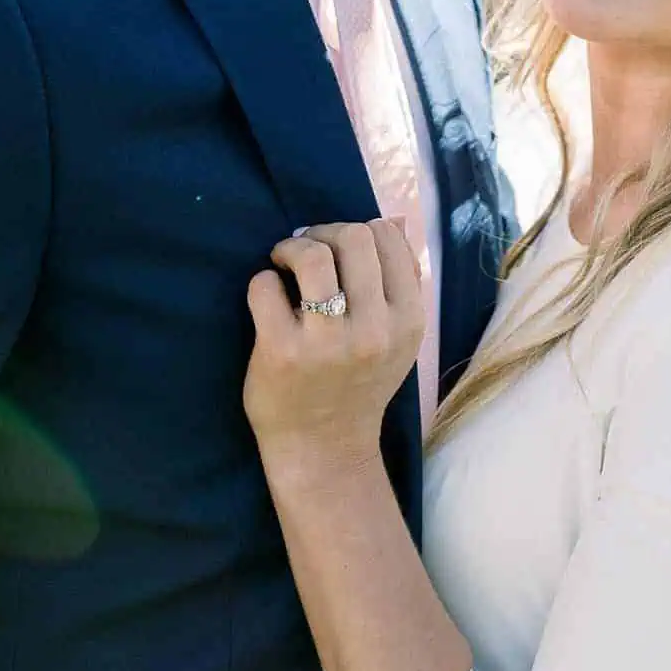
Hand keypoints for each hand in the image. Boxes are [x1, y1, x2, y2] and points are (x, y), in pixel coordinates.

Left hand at [244, 220, 423, 475]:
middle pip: (353, 237)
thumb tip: (399, 220)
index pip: (388, 236)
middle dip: (324, 234)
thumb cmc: (358, 384)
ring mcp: (327, 343)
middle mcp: (373, 330)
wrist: (323, 449)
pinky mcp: (282, 352)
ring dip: (292, 249)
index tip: (339, 251)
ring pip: (312, 255)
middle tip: (308, 254)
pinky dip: (262, 283)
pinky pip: (266, 286)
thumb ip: (401, 282)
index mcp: (407, 321)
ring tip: (283, 265)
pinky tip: (268, 302)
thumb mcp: (397, 338)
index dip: (358, 230)